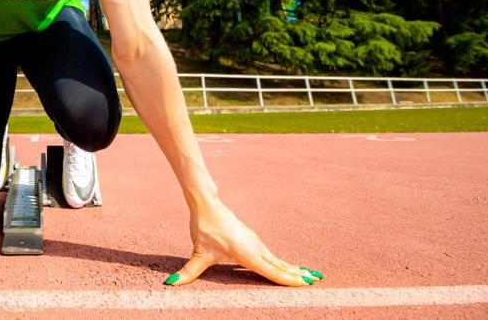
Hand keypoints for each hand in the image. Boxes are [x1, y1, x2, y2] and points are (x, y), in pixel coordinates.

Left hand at [166, 200, 322, 286]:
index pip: (271, 271)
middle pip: (280, 265)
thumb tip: (171, 283)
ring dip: (292, 268)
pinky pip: (271, 254)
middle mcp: (255, 247)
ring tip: (308, 276)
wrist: (207, 204)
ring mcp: (255, 242)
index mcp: (247, 253)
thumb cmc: (204, 228)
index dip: (288, 279)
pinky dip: (281, 262)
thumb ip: (188, 272)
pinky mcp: (252, 239)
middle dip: (297, 275)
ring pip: (277, 259)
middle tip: (316, 281)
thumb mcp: (198, 253)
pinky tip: (285, 266)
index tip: (305, 283)